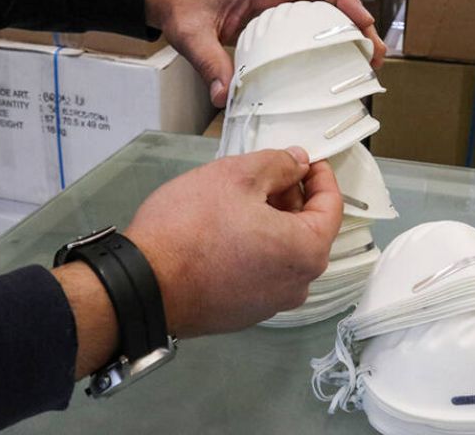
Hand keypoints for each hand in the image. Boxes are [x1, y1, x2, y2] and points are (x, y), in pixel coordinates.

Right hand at [124, 147, 342, 337]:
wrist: (142, 285)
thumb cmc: (192, 226)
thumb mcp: (237, 176)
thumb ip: (278, 164)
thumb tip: (299, 162)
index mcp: (307, 252)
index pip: (332, 207)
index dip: (321, 177)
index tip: (305, 159)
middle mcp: (297, 285)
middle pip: (307, 230)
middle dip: (291, 198)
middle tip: (264, 174)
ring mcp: (270, 305)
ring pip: (283, 251)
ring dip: (271, 221)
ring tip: (239, 200)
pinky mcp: (244, 314)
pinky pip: (262, 271)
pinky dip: (255, 247)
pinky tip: (226, 231)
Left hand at [145, 0, 386, 106]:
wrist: (173, 4)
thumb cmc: (184, 9)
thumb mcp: (192, 36)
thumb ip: (208, 63)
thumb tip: (224, 97)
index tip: (363, 21)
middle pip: (327, 1)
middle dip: (356, 23)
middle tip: (376, 53)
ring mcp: (276, 10)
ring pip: (322, 16)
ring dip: (347, 35)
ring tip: (367, 62)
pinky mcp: (273, 26)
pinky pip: (306, 30)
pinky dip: (326, 44)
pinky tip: (335, 66)